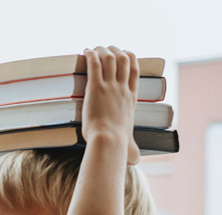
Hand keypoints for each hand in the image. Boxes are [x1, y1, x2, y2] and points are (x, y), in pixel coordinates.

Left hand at [80, 46, 139, 165]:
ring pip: (110, 58)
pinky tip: (85, 51)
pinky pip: (95, 64)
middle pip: (123, 59)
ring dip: (102, 50)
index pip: (135, 71)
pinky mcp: (96, 87)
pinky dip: (91, 55)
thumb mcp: (130, 146)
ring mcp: (110, 86)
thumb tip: (135, 160)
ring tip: (95, 48)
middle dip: (115, 50)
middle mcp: (122, 89)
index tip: (124, 54)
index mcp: (131, 99)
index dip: (130, 58)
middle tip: (106, 49)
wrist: (109, 142)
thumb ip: (132, 150)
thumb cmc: (118, 146)